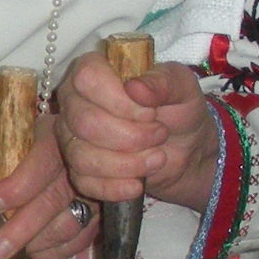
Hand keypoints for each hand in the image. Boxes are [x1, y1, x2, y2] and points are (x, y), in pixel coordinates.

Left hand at [0, 112, 99, 258]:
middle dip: (21, 229)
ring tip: (11, 253)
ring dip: (36, 243)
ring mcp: (95, 192)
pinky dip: (54, 251)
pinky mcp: (101, 215)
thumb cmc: (35, 144)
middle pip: (53, 200)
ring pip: (69, 225)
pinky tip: (33, 253)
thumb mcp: (18, 141)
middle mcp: (81, 165)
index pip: (40, 165)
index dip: (16, 188)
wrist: (76, 145)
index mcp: (57, 139)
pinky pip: (80, 240)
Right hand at [56, 53, 217, 211]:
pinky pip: (84, 182)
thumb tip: (136, 88)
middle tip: (159, 135)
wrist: (186, 151)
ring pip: (82, 156)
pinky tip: (138, 184)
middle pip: (84, 121)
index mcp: (95, 71)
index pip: (87, 77)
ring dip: (127, 163)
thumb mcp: (183, 88)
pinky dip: (115, 187)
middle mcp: (75, 102)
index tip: (150, 112)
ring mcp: (72, 138)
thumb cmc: (179, 110)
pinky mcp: (78, 170)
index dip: (119, 99)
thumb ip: (164, 81)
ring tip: (157, 159)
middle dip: (129, 136)